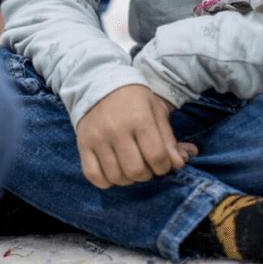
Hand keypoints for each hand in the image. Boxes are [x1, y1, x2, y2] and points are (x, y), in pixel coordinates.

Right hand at [74, 84, 192, 188]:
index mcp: (140, 119)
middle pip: (136, 170)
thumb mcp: (156, 111)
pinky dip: (106, 181)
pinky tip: (114, 171)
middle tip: (146, 165)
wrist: (99, 83)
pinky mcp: (83, 145)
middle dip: (147, 174)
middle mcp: (117, 130)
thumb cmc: (133, 99)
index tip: (162, 162)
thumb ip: (169, 139)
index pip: (157, 157)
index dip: (164, 166)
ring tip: (131, 167)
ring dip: (128, 179)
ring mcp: (98, 139)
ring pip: (116, 176)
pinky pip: (93, 175)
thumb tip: (179, 163)